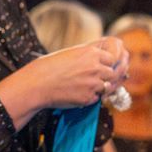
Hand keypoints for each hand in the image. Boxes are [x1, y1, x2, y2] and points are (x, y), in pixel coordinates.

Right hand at [0, 40, 126, 119]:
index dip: (112, 63)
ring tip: (88, 86)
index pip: (114, 57)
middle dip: (110, 76)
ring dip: (101, 87)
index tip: (110, 66)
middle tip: (103, 78)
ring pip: (108, 86)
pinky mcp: (88, 98)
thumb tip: (107, 58)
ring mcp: (93, 83)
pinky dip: (91, 97)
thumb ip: (91, 54)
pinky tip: (78, 93)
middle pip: (115, 73)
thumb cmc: (50, 67)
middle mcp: (95, 67)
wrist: (37, 84)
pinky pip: (97, 98)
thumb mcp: (72, 53)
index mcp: (91, 53)